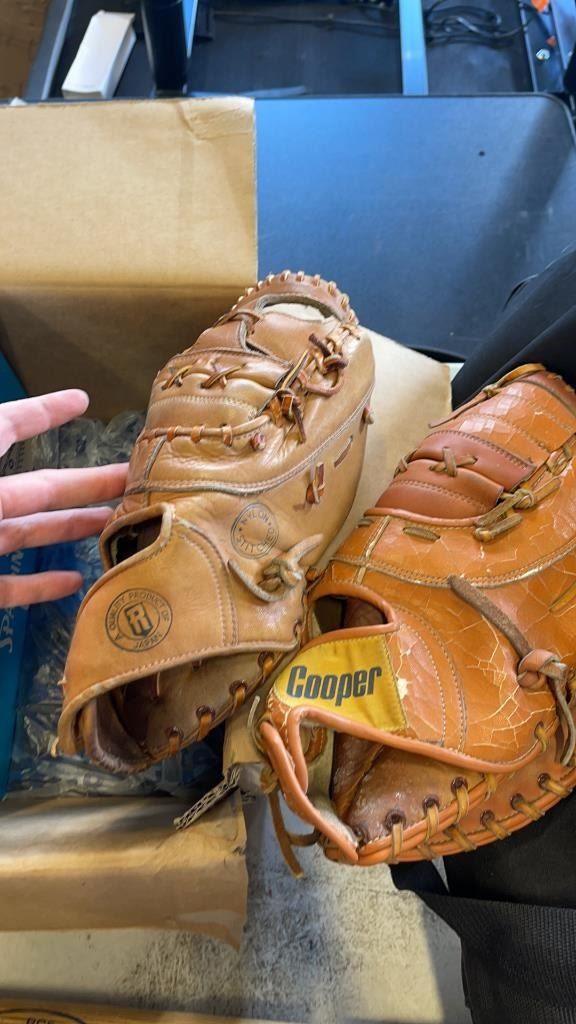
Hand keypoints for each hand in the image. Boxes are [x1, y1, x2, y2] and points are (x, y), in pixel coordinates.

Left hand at [0, 390, 127, 607]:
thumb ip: (0, 432)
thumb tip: (57, 403)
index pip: (9, 427)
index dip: (45, 412)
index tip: (82, 400)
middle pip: (39, 487)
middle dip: (89, 481)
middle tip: (135, 477)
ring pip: (28, 533)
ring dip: (74, 527)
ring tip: (116, 522)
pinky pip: (8, 587)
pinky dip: (40, 585)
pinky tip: (75, 579)